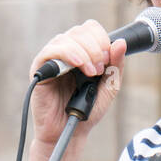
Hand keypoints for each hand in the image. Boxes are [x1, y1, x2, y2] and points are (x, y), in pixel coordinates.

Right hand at [28, 21, 126, 147]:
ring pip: (67, 39)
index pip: (91, 28)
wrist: (70, 132)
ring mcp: (52, 59)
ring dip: (84, 53)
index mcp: (82, 52)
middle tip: (99, 70)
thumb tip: (121, 42)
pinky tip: (78, 65)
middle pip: (80, 31)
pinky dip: (67, 54)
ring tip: (91, 73)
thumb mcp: (109, 87)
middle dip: (95, 48)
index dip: (102, 40)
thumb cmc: (87, 111)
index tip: (108, 61)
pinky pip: (51, 51)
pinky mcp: (39, 68)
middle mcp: (66, 51)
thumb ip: (116, 65)